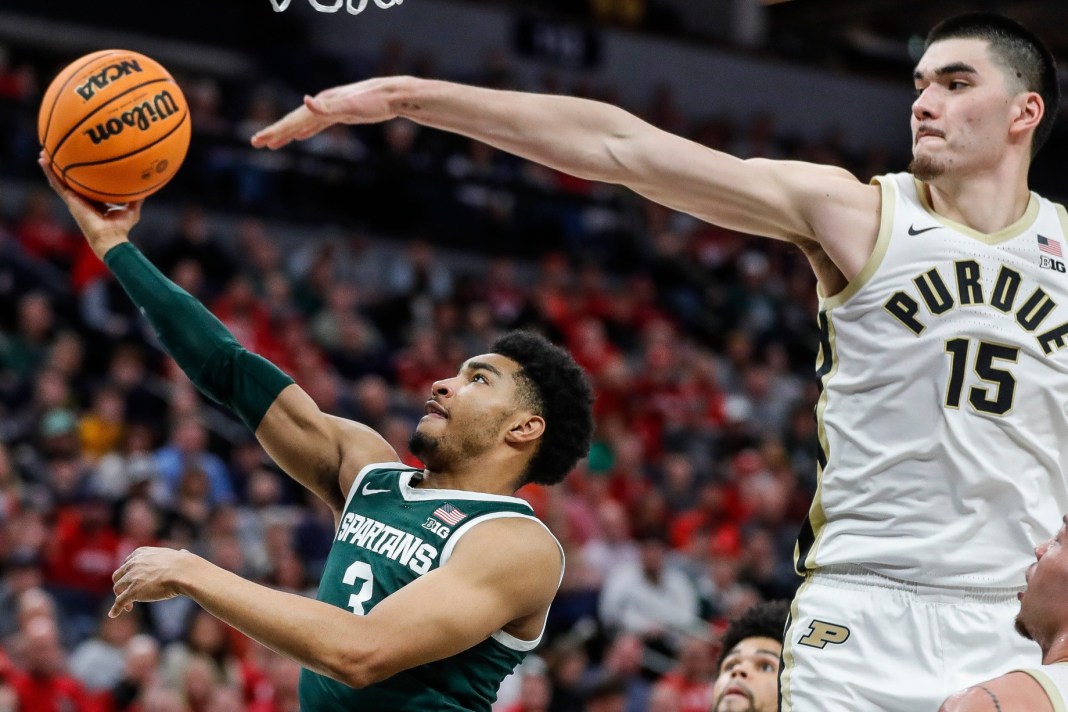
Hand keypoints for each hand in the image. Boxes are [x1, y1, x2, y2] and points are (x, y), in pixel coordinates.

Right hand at [38, 153, 141, 258]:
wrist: (110, 237)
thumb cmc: (121, 228)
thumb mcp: (132, 210)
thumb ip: (136, 198)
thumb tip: (146, 185)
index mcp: (95, 201)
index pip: (88, 185)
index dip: (84, 176)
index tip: (82, 163)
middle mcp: (83, 199)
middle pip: (71, 181)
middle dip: (64, 169)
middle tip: (58, 153)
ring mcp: (74, 199)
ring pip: (60, 181)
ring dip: (52, 167)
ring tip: (44, 153)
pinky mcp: (70, 200)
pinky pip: (57, 184)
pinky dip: (49, 172)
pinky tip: (43, 161)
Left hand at [110, 547, 196, 617]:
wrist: (184, 572)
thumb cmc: (185, 565)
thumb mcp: (177, 554)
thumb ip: (176, 554)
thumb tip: (184, 553)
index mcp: (141, 553)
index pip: (127, 564)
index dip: (128, 574)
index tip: (132, 580)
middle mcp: (133, 564)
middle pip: (119, 576)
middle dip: (122, 585)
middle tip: (127, 594)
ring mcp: (131, 578)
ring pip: (118, 589)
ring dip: (121, 597)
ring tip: (129, 606)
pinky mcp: (132, 592)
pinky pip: (119, 601)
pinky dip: (115, 609)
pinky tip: (113, 614)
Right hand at [251, 77, 403, 149]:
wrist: (395, 95)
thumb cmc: (375, 102)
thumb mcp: (352, 106)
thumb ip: (328, 107)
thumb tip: (305, 101)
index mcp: (321, 104)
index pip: (293, 120)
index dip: (276, 131)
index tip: (259, 141)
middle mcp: (323, 104)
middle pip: (293, 121)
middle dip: (275, 133)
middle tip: (256, 143)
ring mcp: (331, 109)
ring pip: (303, 124)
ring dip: (287, 133)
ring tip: (273, 143)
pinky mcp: (341, 115)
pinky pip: (317, 125)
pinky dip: (307, 131)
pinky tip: (301, 136)